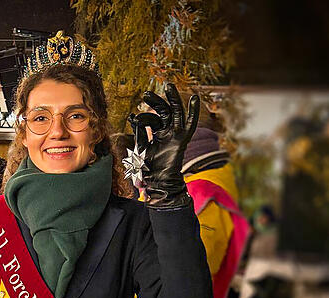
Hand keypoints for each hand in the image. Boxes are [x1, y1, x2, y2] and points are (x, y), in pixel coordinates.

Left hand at [127, 83, 198, 208]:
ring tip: (168, 86)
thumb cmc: (147, 167)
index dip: (143, 117)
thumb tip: (132, 116)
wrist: (156, 180)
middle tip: (147, 93)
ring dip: (172, 99)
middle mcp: (167, 132)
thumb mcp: (140, 146)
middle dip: (156, 101)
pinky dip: (193, 111)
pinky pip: (190, 123)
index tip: (134, 115)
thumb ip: (138, 132)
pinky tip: (195, 97)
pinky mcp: (182, 138)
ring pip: (175, 112)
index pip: (151, 120)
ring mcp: (175, 134)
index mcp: (157, 135)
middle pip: (163, 112)